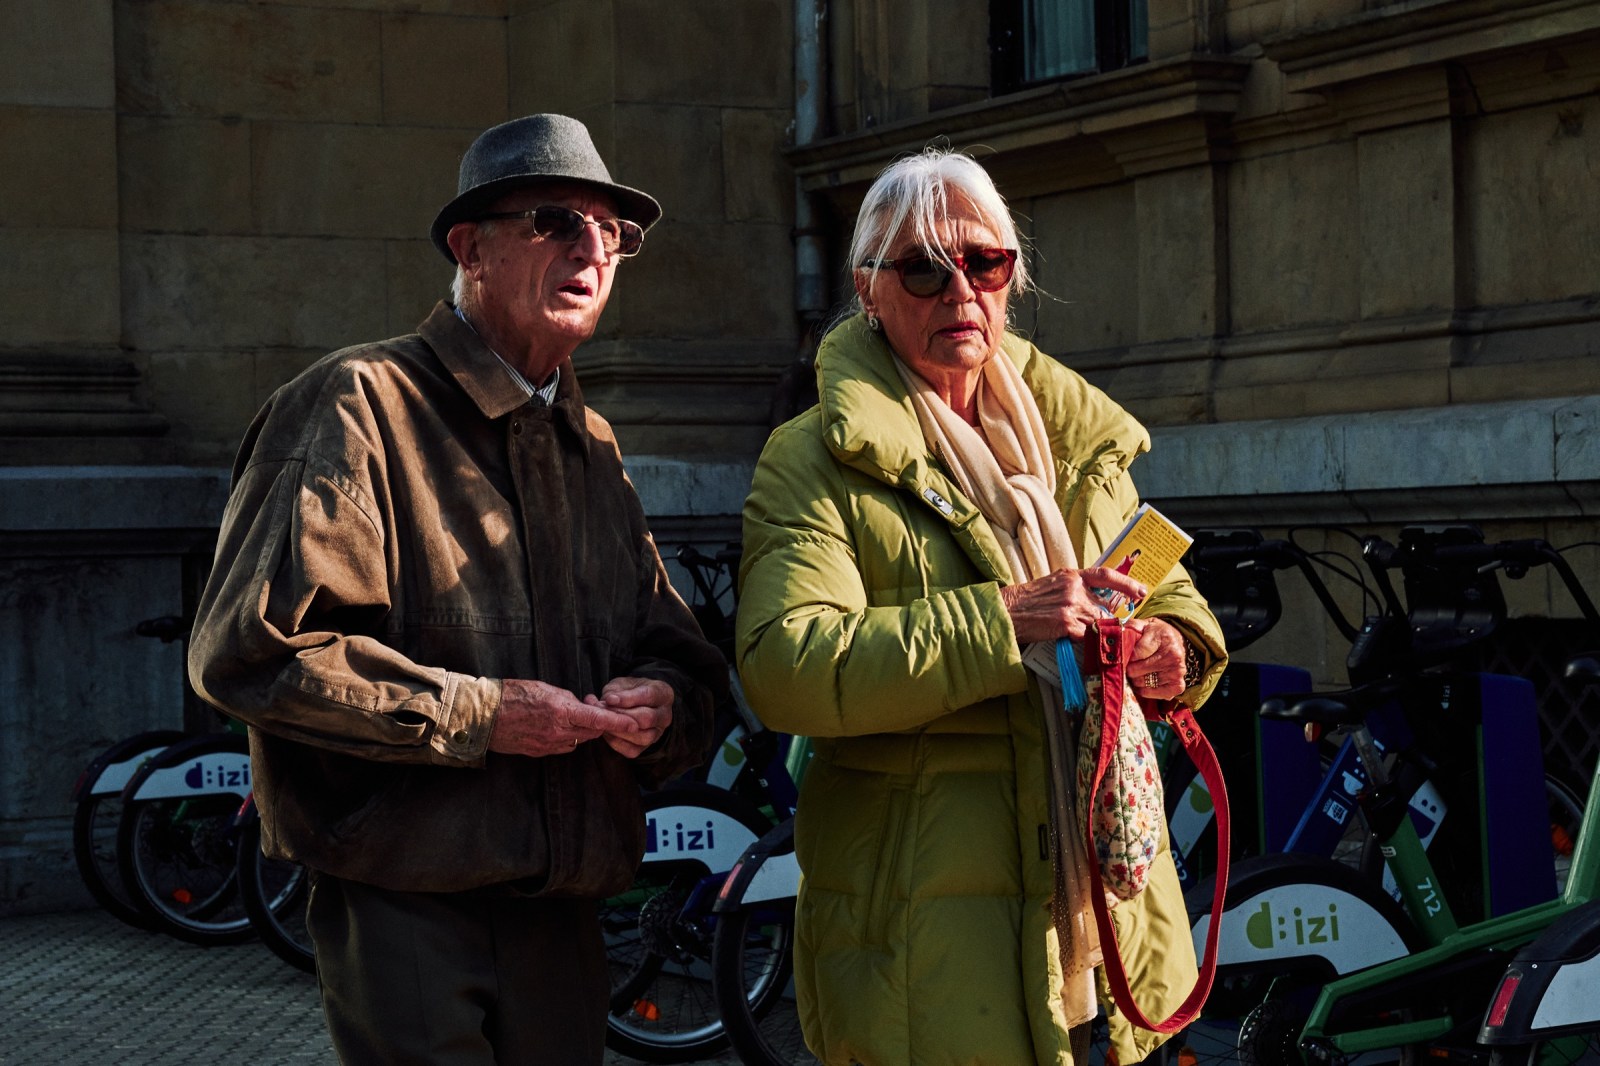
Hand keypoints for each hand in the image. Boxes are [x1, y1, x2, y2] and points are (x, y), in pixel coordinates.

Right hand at [490, 679, 640, 757]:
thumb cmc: (511, 694)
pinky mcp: (538, 752)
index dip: (619, 722)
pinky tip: (557, 727)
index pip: (598, 719)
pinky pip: (562, 747)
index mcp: (561, 712)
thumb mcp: (544, 688)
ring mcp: (548, 745)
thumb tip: (582, 705)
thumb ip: (567, 698)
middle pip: (591, 732)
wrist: (483, 715)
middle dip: (599, 723)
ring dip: (582, 731)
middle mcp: (558, 732)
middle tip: (600, 711)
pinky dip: (567, 738)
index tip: (635, 723)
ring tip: (572, 717)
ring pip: (578, 741)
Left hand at [589, 676, 674, 758]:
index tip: (609, 699)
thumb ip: (616, 691)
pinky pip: (632, 750)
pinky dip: (615, 742)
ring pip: (642, 737)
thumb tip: (607, 701)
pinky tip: (606, 731)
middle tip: (601, 710)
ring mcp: (658, 733)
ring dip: (618, 730)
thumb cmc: (629, 691)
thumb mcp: (623, 684)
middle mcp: (665, 715)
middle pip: (647, 719)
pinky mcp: (646, 747)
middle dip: (621, 715)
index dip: (628, 698)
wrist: (634, 705)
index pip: (648, 696)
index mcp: (663, 694)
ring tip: (603, 721)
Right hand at [1000, 567, 1147, 644]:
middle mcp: (1074, 588)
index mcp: (1071, 575)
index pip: (1105, 575)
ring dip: (1103, 633)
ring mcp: (1071, 606)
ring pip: (1099, 622)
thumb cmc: (1027, 600)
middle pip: (1104, 606)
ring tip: (1106, 639)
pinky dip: (1092, 641)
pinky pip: (1088, 635)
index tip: (1141, 590)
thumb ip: (1074, 588)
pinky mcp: (1066, 624)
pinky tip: (1090, 645)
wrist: (1008, 611)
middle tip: (1122, 627)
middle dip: (1113, 619)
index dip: (1126, 583)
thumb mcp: (1052, 584)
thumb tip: (1094, 599)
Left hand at [1124, 618, 1187, 700]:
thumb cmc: (1156, 635)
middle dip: (1129, 668)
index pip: (1136, 653)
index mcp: (1164, 638)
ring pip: (1142, 682)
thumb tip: (1118, 635)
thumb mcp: (1145, 625)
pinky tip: (1143, 682)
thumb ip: (1131, 627)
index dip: (1126, 656)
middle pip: (1137, 670)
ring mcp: (1177, 672)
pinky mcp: (1178, 685)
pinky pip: (1153, 694)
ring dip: (1135, 679)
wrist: (1177, 642)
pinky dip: (1144, 690)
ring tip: (1136, 672)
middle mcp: (1173, 656)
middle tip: (1129, 665)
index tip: (1124, 656)